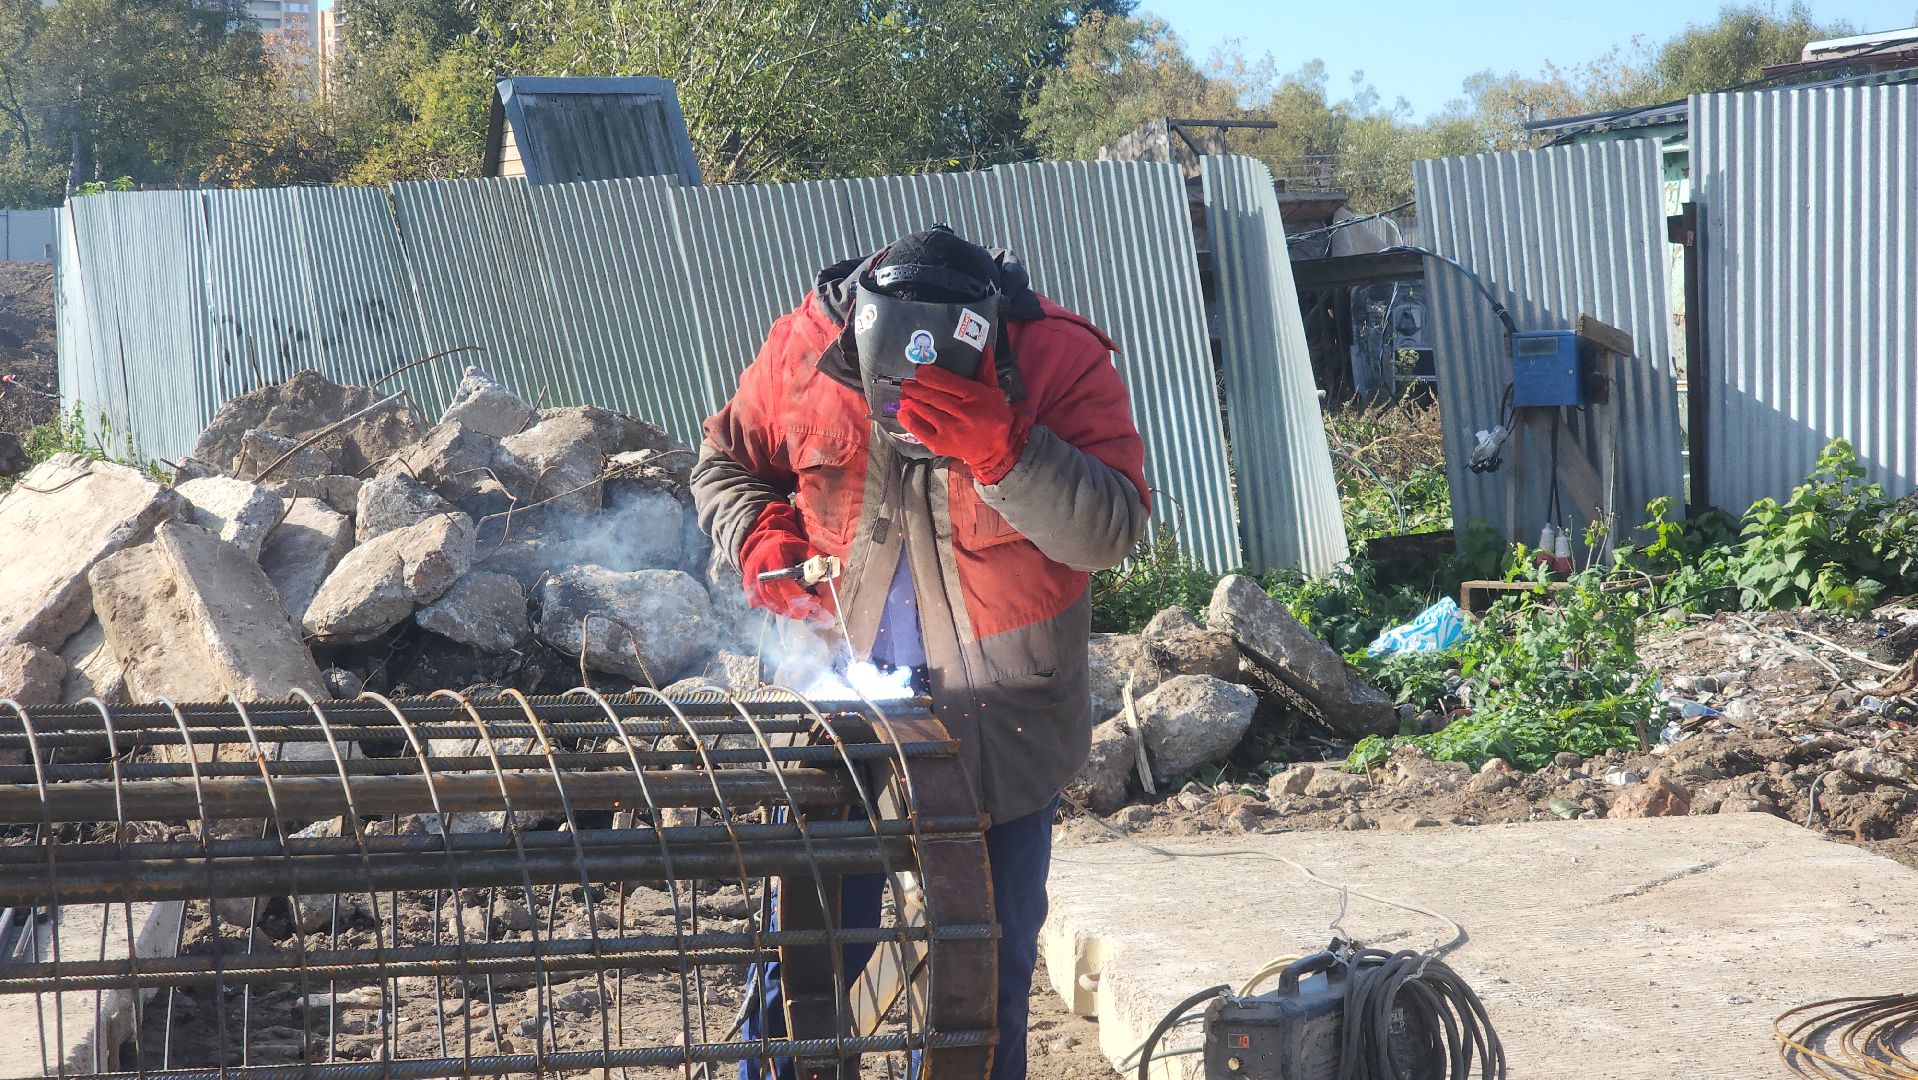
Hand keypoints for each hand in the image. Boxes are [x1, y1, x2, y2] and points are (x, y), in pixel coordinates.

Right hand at [738, 503, 833, 627]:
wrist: (761, 544)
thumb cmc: (786, 546)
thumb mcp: (804, 547)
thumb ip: (818, 561)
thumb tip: (832, 579)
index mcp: (774, 560)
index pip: (788, 587)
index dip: (803, 599)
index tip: (816, 601)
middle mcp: (760, 574)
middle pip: (781, 602)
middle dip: (800, 609)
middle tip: (811, 608)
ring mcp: (752, 584)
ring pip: (774, 607)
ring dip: (790, 610)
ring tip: (801, 605)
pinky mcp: (749, 591)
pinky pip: (766, 607)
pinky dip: (779, 607)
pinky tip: (785, 600)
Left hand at [896, 354, 1029, 483]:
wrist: (999, 449)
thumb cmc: (995, 416)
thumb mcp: (994, 391)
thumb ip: (985, 370)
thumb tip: (985, 347)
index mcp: (976, 396)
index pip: (946, 381)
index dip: (928, 375)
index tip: (920, 372)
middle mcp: (963, 413)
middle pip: (932, 396)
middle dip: (915, 388)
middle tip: (906, 383)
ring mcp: (951, 430)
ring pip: (925, 411)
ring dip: (910, 401)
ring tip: (904, 395)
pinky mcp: (942, 444)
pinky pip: (921, 430)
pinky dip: (909, 420)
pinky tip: (903, 412)